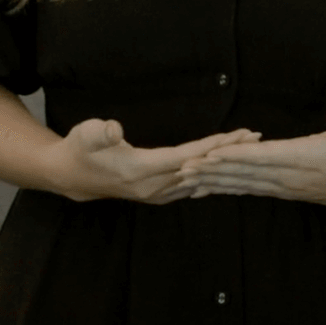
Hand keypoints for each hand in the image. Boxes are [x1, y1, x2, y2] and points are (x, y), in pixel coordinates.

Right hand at [46, 119, 260, 204]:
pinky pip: (189, 187)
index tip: (239, 135)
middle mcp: (153, 187)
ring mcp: (155, 194)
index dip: (215, 145)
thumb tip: (114, 130)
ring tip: (246, 151)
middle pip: (200, 169)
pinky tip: (222, 173)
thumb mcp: (86, 133)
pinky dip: (208, 177)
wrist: (69, 175)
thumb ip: (101, 132)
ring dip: (221, 165)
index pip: (188, 156)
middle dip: (228, 153)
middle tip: (255, 138)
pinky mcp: (155, 194)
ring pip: (197, 179)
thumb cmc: (79, 148)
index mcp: (142, 170)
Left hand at [176, 99, 325, 210]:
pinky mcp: (285, 190)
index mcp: (303, 160)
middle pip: (244, 174)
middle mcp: (290, 177)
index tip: (211, 154)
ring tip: (187, 179)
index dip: (236, 155)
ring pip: (243, 184)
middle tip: (183, 169)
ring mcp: (286, 187)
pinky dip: (228, 188)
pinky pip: (251, 190)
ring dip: (214, 181)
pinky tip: (208, 189)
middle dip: (213, 171)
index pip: (263, 157)